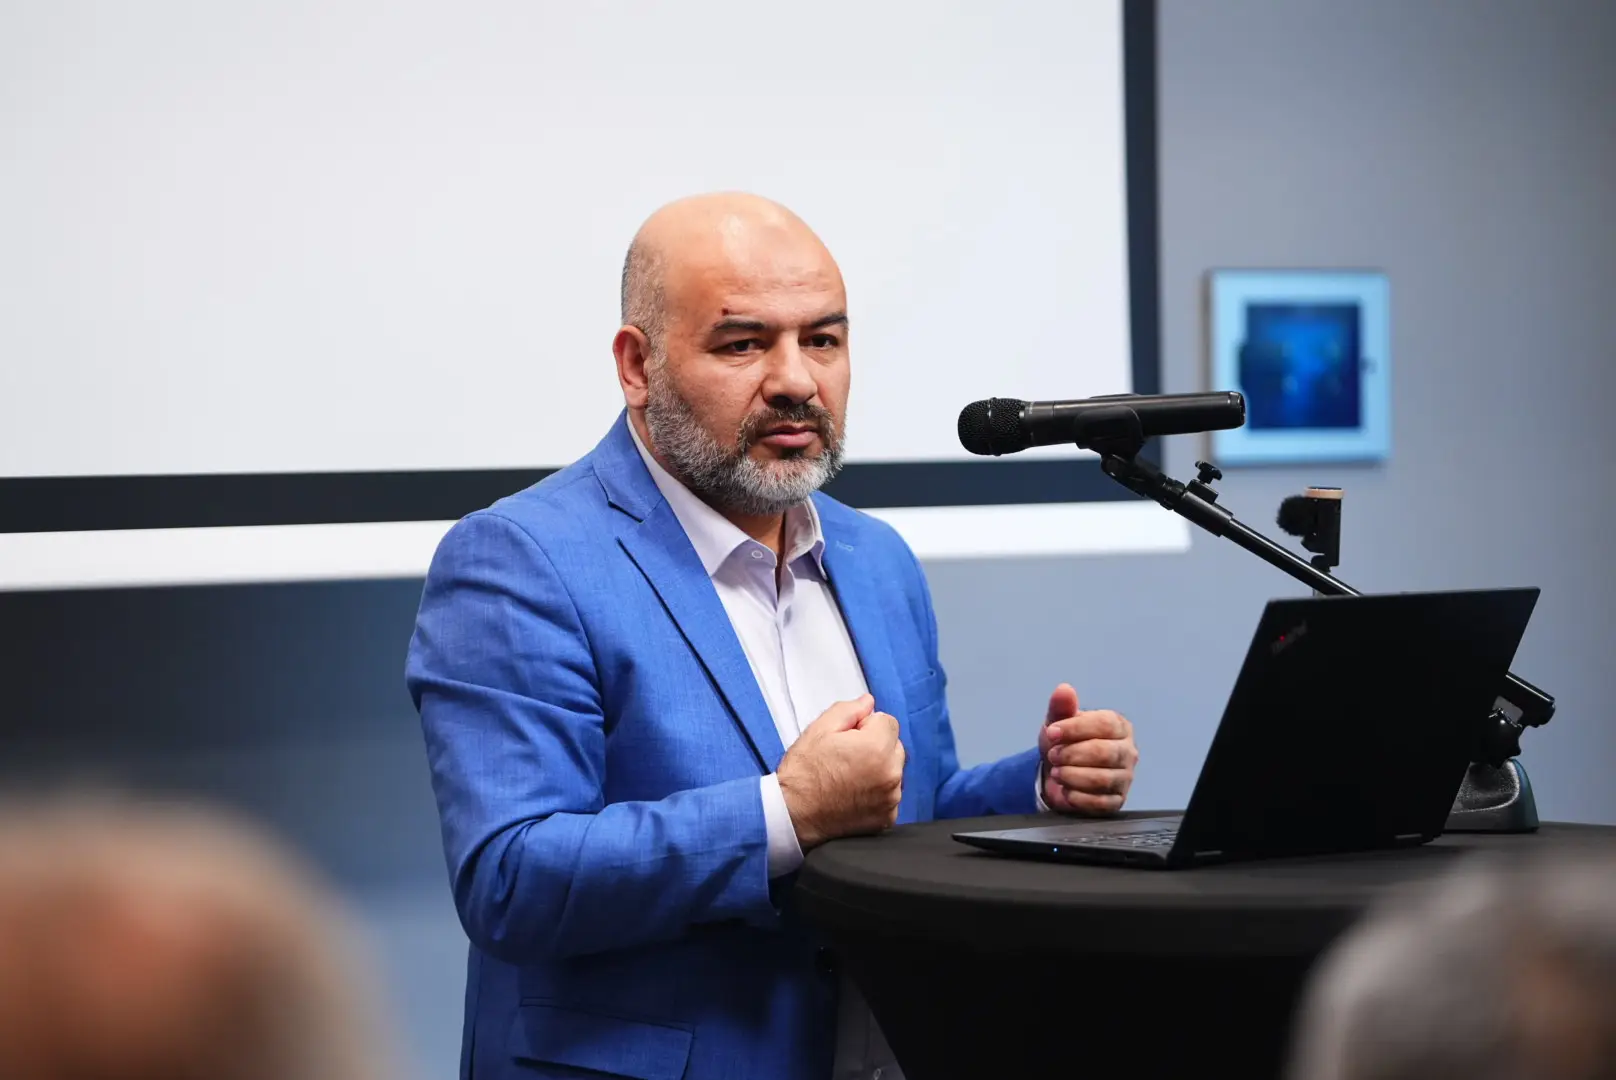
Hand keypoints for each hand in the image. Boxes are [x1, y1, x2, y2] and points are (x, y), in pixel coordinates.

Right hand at [777, 693, 905, 849]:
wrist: (793, 815)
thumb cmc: (803, 774)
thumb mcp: (819, 729)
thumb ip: (849, 710)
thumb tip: (868, 702)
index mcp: (876, 748)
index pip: (888, 721)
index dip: (866, 725)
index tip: (848, 738)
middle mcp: (890, 774)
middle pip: (894, 746)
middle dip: (876, 746)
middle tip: (847, 757)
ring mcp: (891, 798)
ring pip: (894, 770)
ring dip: (879, 769)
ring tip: (849, 777)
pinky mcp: (887, 817)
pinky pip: (890, 794)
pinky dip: (877, 793)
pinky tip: (854, 794)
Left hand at [1038, 683, 1137, 815]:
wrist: (1059, 774)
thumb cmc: (1064, 743)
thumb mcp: (1058, 722)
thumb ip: (1061, 707)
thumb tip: (1064, 689)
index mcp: (1119, 726)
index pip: (1104, 724)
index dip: (1075, 728)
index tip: (1051, 732)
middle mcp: (1128, 751)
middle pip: (1103, 752)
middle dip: (1071, 754)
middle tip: (1052, 756)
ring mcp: (1125, 778)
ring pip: (1101, 779)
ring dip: (1072, 776)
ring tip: (1056, 772)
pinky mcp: (1117, 801)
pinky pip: (1099, 802)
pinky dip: (1077, 796)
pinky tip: (1066, 790)